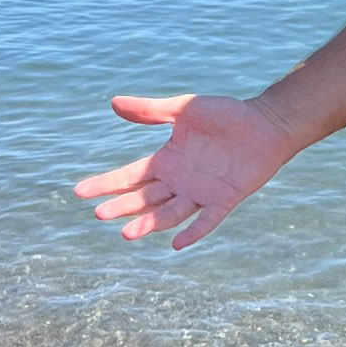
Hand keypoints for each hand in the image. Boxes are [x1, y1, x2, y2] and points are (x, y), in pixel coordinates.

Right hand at [73, 93, 295, 250]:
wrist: (265, 123)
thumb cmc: (225, 115)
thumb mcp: (183, 109)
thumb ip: (151, 111)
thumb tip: (113, 103)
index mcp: (166, 161)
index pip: (129, 177)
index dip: (105, 184)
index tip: (79, 191)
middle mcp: (179, 181)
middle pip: (143, 199)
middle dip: (121, 206)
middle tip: (100, 214)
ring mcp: (200, 193)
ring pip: (168, 214)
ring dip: (148, 223)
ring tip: (126, 233)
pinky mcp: (224, 199)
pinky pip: (207, 220)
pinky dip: (194, 232)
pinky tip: (178, 243)